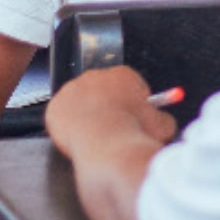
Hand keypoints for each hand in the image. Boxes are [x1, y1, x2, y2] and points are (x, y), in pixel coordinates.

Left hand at [47, 66, 179, 159]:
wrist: (106, 144)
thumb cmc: (133, 133)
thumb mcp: (161, 126)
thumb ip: (162, 120)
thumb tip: (164, 123)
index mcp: (123, 75)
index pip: (127, 84)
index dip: (131, 103)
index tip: (131, 117)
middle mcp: (95, 76)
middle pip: (101, 91)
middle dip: (106, 107)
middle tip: (111, 128)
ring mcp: (72, 89)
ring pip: (80, 103)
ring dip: (87, 116)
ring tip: (95, 137)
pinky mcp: (55, 106)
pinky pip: (62, 117)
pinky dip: (68, 128)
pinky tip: (79, 139)